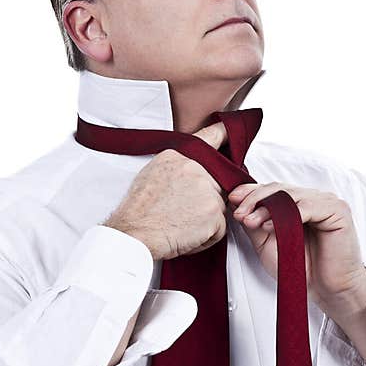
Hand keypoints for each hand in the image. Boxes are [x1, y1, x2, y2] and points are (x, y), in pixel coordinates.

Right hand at [103, 121, 230, 260]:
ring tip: (181, 224)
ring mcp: (207, 189)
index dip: (223, 133)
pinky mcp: (214, 212)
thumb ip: (176, 166)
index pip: (208, 138)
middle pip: (216, 182)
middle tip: (183, 211)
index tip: (230, 129)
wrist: (135, 233)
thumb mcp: (151, 174)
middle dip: (206, 198)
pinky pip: (219, 228)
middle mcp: (195, 168)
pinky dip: (207, 237)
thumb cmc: (138, 211)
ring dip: (205, 219)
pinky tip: (187, 235)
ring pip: (218, 206)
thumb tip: (188, 169)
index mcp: (178, 156)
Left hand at [227, 182, 365, 320]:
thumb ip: (254, 223)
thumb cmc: (301, 269)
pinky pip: (308, 206)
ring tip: (250, 221)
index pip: (272, 189)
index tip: (232, 200)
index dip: (251, 192)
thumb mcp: (267, 243)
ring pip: (290, 195)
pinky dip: (287, 214)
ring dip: (266, 207)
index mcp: (298, 203)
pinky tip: (270, 225)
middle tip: (240, 213)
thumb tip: (236, 204)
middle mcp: (312, 198)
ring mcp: (326, 202)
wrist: (327, 291)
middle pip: (279, 188)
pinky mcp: (338, 210)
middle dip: (255, 199)